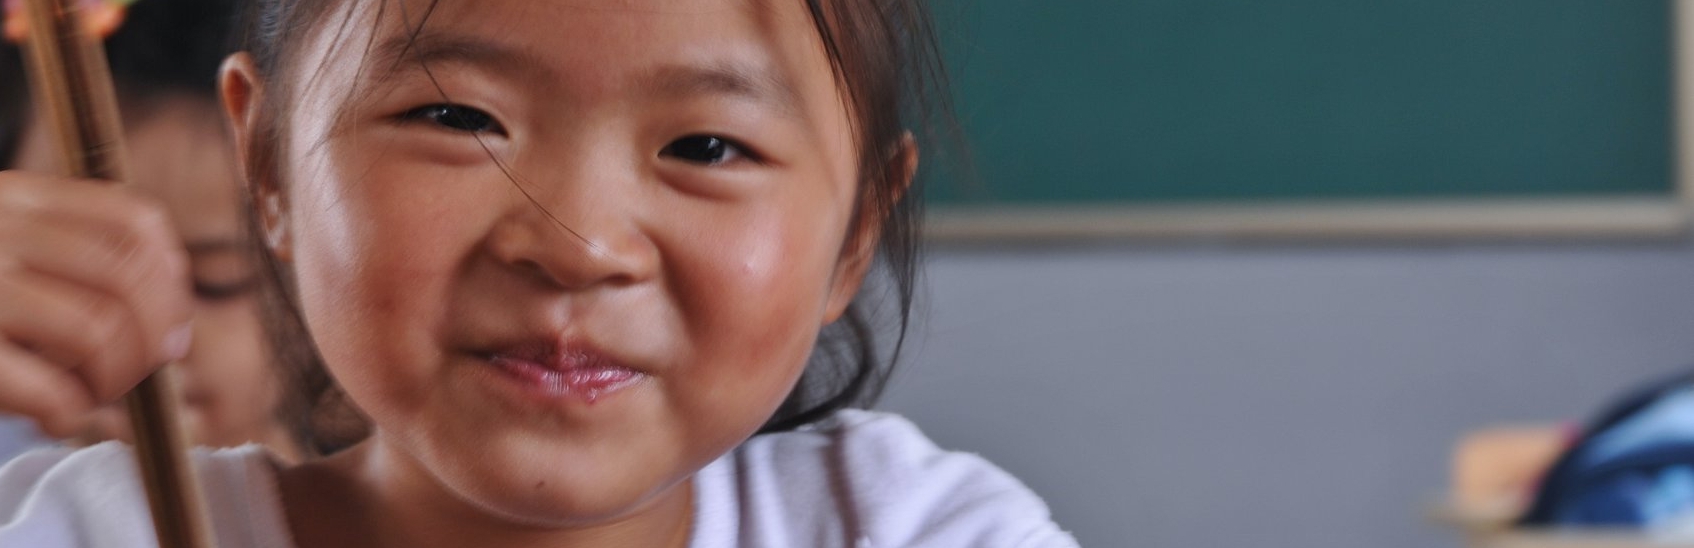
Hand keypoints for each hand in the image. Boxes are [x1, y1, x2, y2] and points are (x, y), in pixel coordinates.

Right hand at [0, 170, 192, 437]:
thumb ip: (66, 256)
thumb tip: (172, 325)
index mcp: (12, 197)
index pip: (133, 220)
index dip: (171, 276)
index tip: (168, 318)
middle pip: (132, 278)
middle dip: (154, 336)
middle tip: (136, 370)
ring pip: (102, 332)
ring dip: (114, 377)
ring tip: (88, 394)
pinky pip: (51, 388)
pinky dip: (70, 411)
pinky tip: (54, 416)